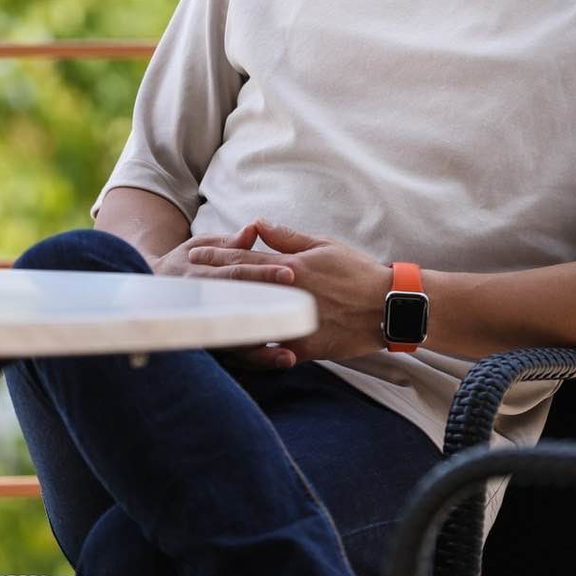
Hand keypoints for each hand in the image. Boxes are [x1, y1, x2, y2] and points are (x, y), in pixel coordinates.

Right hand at [151, 223, 298, 370]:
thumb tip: (254, 229)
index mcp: (201, 275)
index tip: (290, 272)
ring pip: (232, 343)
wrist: (148, 294)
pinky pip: (232, 361)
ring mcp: (201, 330)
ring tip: (288, 356)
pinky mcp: (206, 348)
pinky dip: (254, 364)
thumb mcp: (200, 246)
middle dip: (268, 312)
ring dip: (260, 352)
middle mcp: (200, 305)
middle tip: (298, 313)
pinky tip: (278, 364)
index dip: (263, 273)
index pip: (236, 273)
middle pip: (237, 310)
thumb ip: (229, 242)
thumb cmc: (185, 264)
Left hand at [187, 218, 390, 364]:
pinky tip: (233, 348)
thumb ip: (288, 238)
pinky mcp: (305, 348)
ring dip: (225, 318)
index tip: (196, 255)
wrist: (388, 306)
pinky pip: (272, 351)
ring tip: (200, 314)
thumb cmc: (358, 272)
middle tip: (188, 282)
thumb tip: (258, 225)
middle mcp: (289, 296)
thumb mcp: (324, 245)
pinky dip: (252, 350)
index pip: (246, 260)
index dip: (218, 256)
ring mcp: (295, 324)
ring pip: (252, 323)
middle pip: (241, 291)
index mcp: (292, 268)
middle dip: (212, 285)